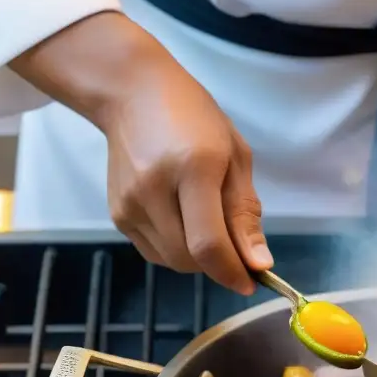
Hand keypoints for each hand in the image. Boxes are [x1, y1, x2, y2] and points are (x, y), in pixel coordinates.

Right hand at [11, 13, 271, 294]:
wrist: (133, 94)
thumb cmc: (194, 118)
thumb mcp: (234, 156)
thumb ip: (245, 213)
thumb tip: (258, 263)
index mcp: (193, 167)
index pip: (208, 244)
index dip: (232, 272)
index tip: (251, 281)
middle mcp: (154, 188)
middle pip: (189, 259)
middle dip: (218, 265)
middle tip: (235, 248)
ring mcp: (130, 204)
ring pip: (171, 260)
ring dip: (197, 257)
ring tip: (206, 220)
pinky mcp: (118, 214)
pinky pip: (154, 252)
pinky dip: (176, 248)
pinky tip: (182, 218)